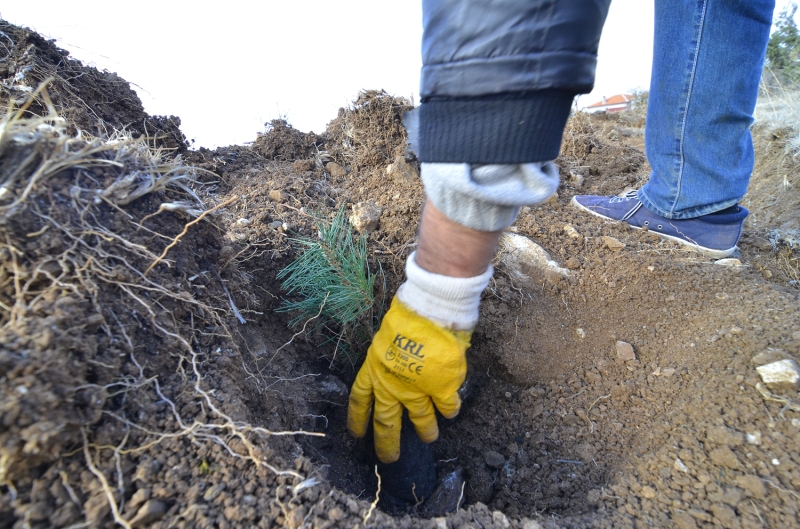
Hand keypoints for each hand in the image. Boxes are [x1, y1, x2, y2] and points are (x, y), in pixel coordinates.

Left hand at [347, 296, 470, 462]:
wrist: (430, 313)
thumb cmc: (408, 316)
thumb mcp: (388, 337)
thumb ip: (392, 356)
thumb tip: (399, 361)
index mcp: (374, 369)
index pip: (360, 399)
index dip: (358, 418)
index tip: (356, 434)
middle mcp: (392, 385)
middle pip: (386, 420)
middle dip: (386, 442)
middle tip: (388, 458)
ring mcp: (417, 390)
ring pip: (420, 418)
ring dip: (425, 429)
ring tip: (429, 438)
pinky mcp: (441, 390)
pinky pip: (447, 406)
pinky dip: (451, 410)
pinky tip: (453, 412)